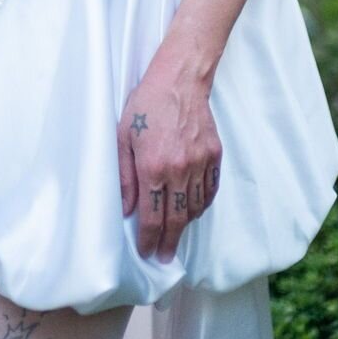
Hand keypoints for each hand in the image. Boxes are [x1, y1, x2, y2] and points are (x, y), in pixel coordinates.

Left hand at [117, 67, 222, 263]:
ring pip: (194, 207)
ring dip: (184, 224)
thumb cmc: (145, 105)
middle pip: (176, 219)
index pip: (152, 216)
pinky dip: (201, 204)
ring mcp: (200, 164)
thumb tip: (126, 209)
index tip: (147, 252)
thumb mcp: (122, 136)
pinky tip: (192, 208)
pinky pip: (209, 191)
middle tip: (165, 258)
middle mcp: (179, 170)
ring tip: (175, 232)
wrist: (179, 80)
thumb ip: (124, 176)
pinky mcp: (214, 156)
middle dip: (169, 243)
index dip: (149, 239)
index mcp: (153, 167)